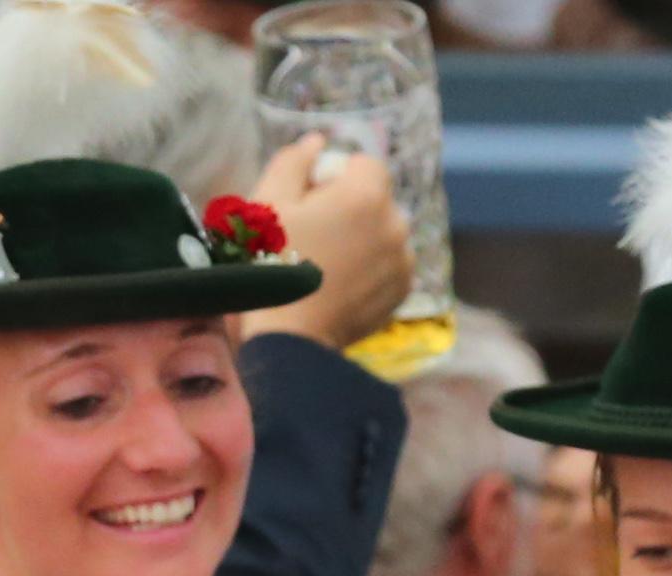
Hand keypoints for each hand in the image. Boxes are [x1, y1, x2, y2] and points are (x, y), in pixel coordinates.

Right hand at [232, 134, 411, 348]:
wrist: (286, 338)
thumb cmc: (270, 264)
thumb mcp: (268, 202)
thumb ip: (294, 161)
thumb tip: (317, 142)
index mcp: (367, 195)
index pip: (364, 164)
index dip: (335, 177)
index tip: (310, 201)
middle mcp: (396, 223)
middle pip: (376, 199)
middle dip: (350, 208)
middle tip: (313, 236)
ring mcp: (403, 260)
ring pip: (383, 232)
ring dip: (362, 237)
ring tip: (326, 263)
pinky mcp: (402, 290)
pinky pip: (389, 263)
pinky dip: (370, 267)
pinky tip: (339, 283)